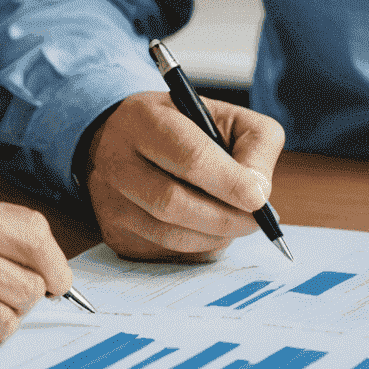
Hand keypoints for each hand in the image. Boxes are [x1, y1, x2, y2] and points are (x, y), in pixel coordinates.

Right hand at [81, 90, 284, 260]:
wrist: (124, 138)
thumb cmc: (185, 127)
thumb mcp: (226, 115)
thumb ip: (254, 144)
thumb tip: (259, 191)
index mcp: (145, 119)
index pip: (189, 156)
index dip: (228, 182)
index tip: (258, 199)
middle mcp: (118, 160)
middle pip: (173, 202)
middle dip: (225, 217)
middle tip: (257, 221)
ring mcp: (109, 200)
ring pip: (168, 234)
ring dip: (213, 236)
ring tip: (234, 223)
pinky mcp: (113, 232)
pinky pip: (163, 253)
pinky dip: (196, 248)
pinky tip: (206, 230)